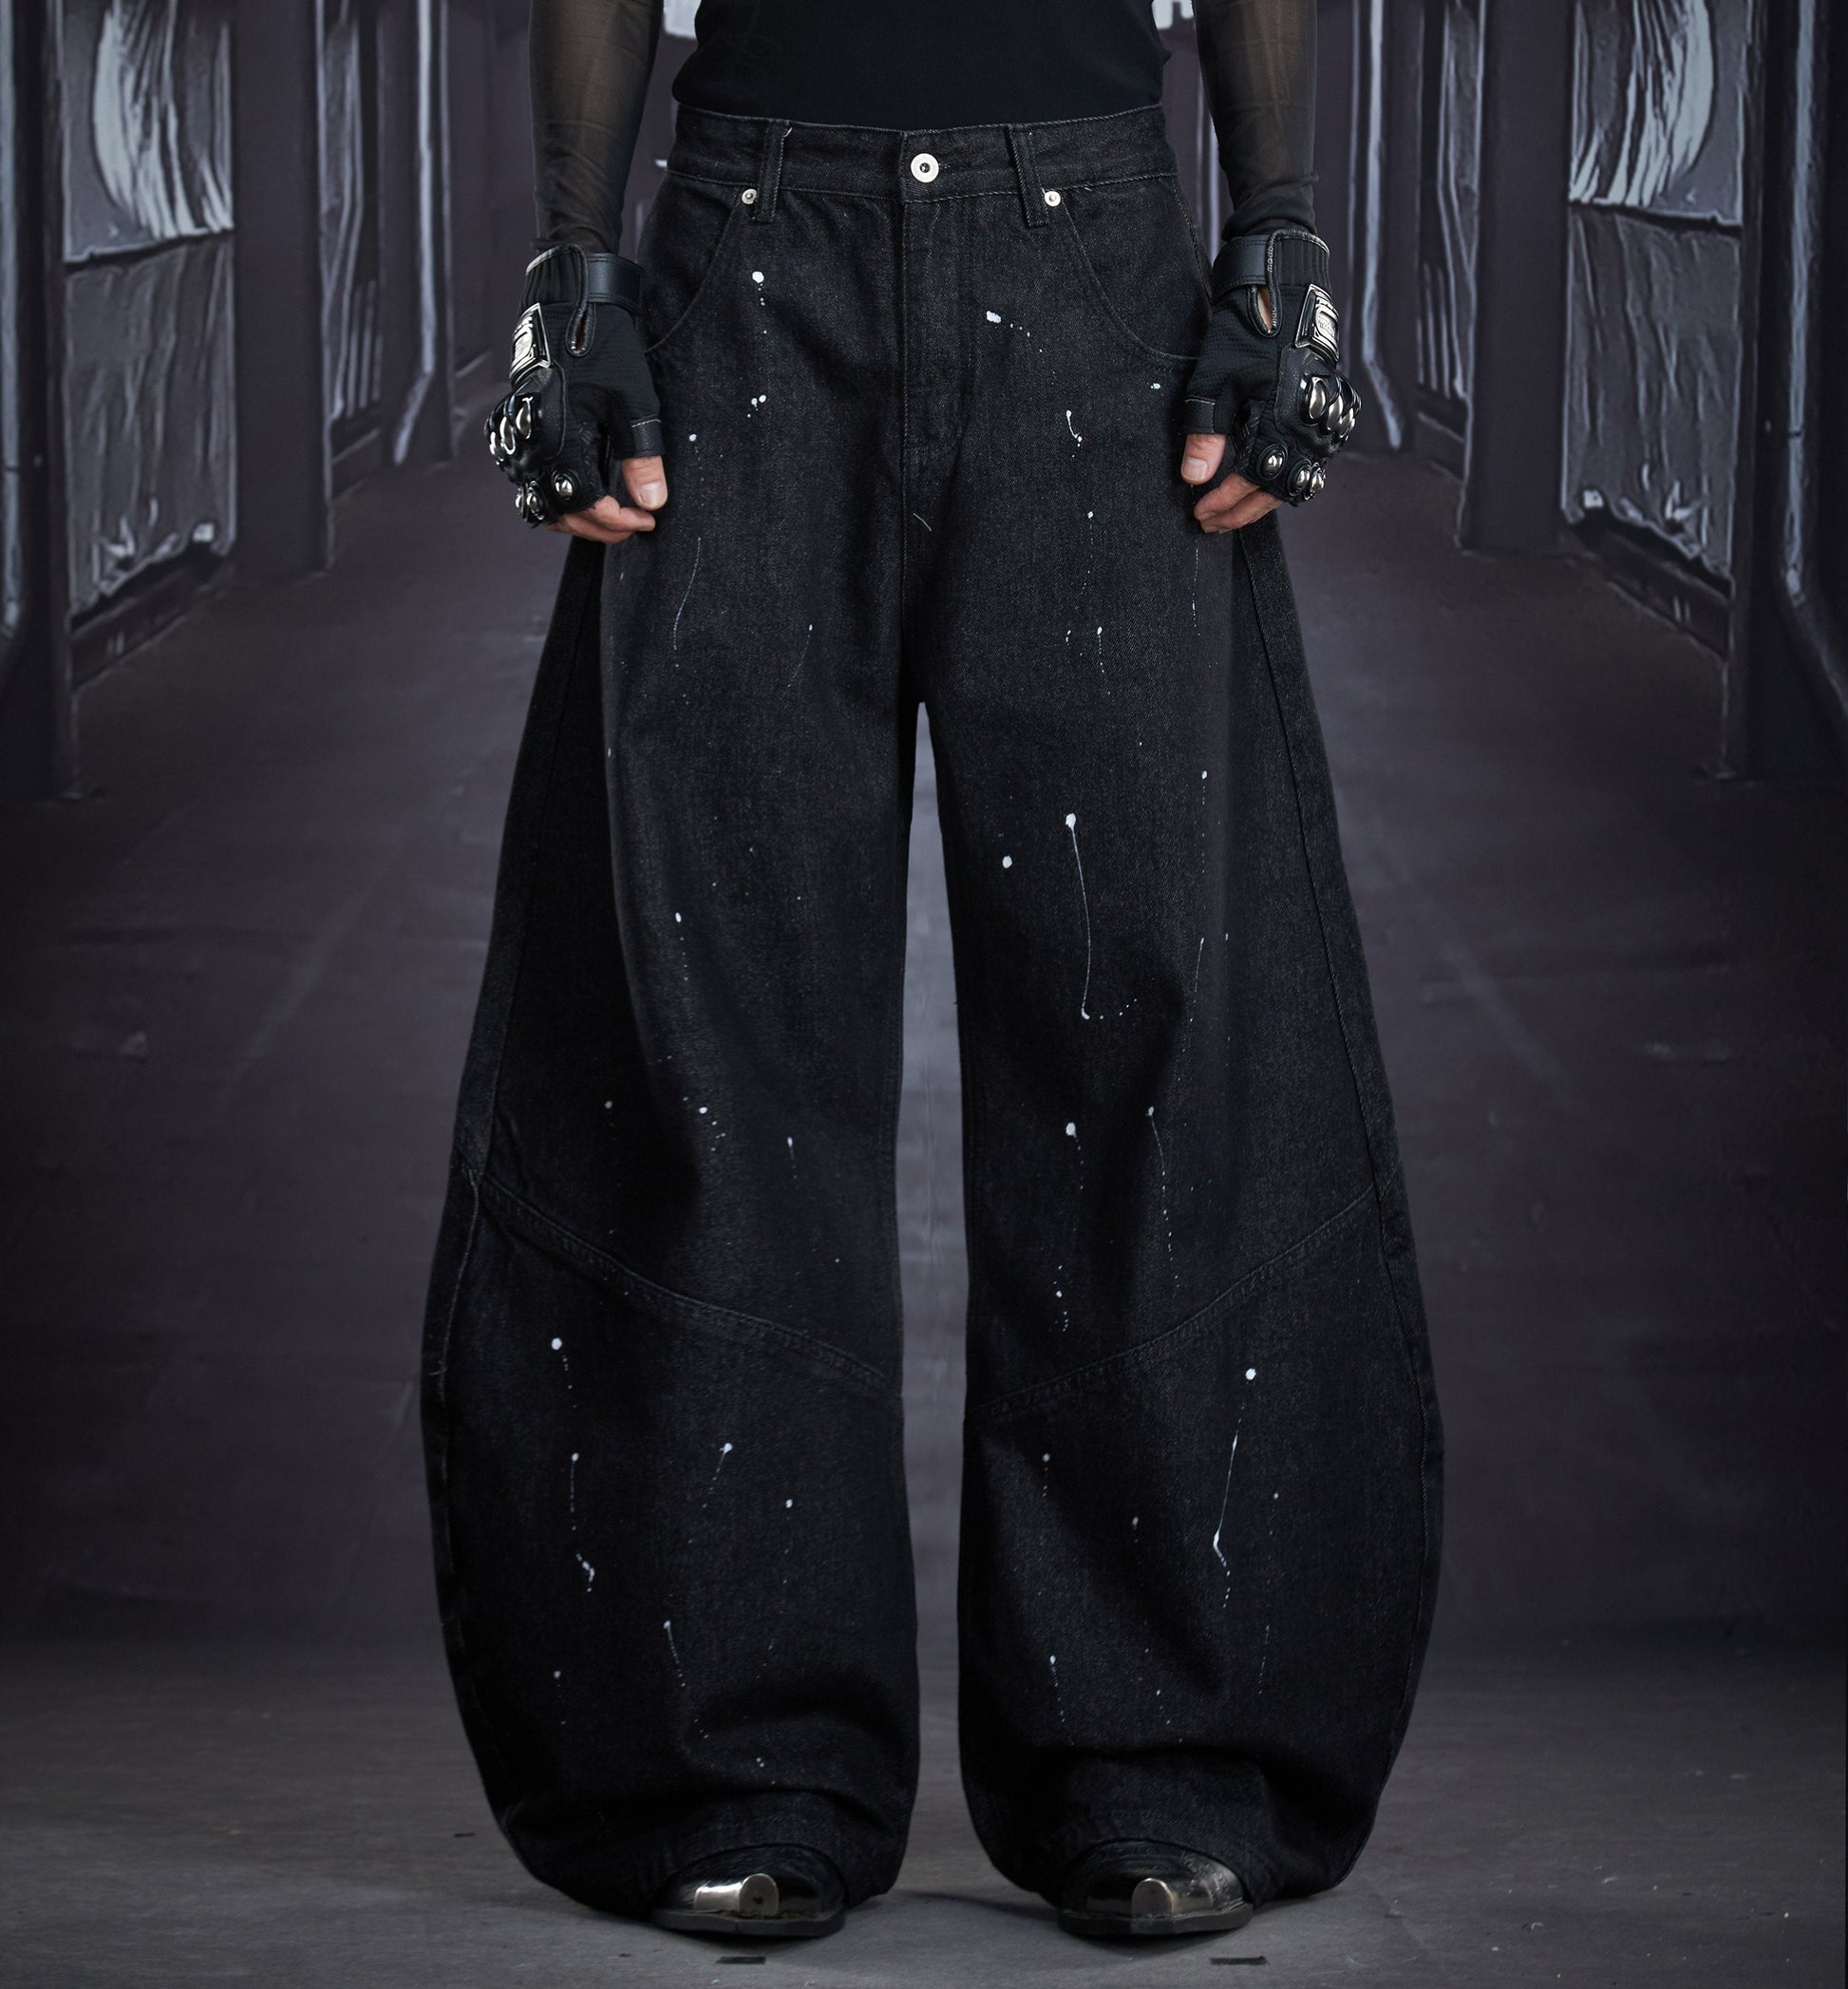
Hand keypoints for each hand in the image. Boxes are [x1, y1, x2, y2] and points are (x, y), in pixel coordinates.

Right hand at [486, 246, 662, 530]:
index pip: (583, 506)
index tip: (645, 520)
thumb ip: (641, 458)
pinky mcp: (514, 425)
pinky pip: (524, 476)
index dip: (616, 523)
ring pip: (537, 498)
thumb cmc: (603, 345)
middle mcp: (531, 444)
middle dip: (597, 526)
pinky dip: (551, 492)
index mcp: (559, 440)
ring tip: (608, 512)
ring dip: (573, 514)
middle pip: (559, 511)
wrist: (569, 300)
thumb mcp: (634, 403)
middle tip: (632, 523)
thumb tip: (652, 503)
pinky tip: (579, 487)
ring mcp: (517, 436)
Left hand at [1180, 230, 1358, 525]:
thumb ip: (1204, 435)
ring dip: (1263, 499)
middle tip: (1213, 523)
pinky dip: (1284, 477)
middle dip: (1242, 511)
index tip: (1201, 513)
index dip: (1225, 502)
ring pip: (1297, 479)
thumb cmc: (1245, 332)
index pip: (1252, 480)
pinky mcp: (1329, 411)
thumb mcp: (1214, 382)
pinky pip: (1311, 460)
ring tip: (1233, 510)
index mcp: (1282, 420)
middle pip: (1277, 489)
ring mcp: (1325, 420)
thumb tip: (1194, 479)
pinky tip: (1262, 482)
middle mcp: (1310, 425)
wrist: (1281, 290)